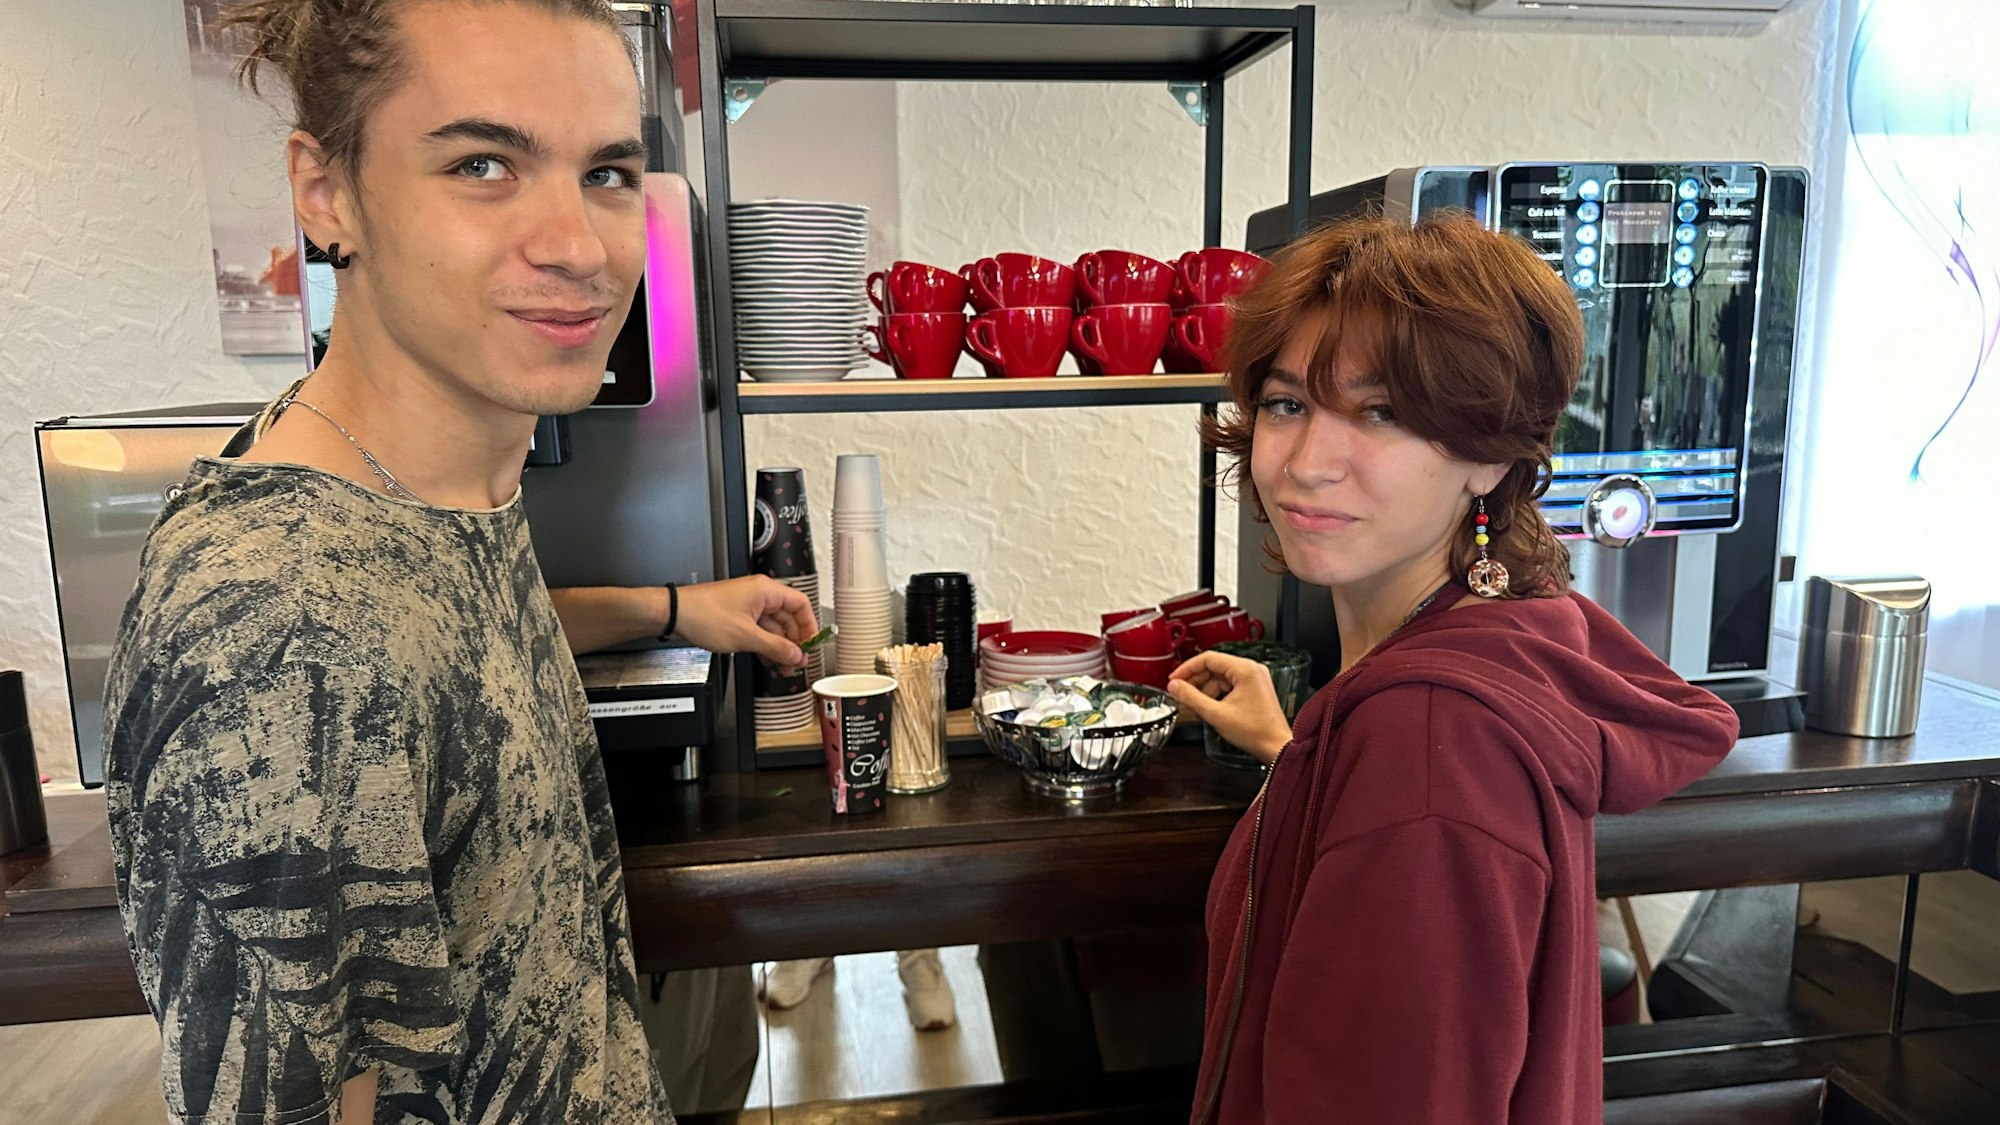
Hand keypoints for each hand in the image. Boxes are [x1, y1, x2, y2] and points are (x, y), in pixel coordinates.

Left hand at [674, 576, 819, 670]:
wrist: (675, 614)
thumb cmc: (703, 615)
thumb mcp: (746, 637)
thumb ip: (775, 647)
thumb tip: (795, 654)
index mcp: (766, 591)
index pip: (800, 604)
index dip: (809, 626)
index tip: (810, 644)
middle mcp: (759, 595)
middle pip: (788, 617)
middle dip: (794, 641)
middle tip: (797, 661)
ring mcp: (748, 605)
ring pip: (773, 626)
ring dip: (779, 646)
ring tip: (783, 665)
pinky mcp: (737, 615)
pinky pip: (760, 630)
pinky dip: (765, 644)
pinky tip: (767, 659)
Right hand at [1166, 652, 1292, 764]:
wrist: (1277, 747)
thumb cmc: (1255, 732)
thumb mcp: (1216, 714)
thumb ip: (1191, 698)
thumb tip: (1175, 687)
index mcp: (1245, 669)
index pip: (1208, 659)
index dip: (1187, 668)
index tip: (1174, 679)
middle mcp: (1252, 669)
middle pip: (1214, 667)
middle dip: (1195, 680)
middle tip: (1180, 692)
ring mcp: (1255, 679)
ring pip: (1221, 677)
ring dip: (1205, 689)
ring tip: (1193, 704)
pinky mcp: (1255, 689)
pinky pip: (1230, 685)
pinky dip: (1217, 694)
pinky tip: (1208, 706)